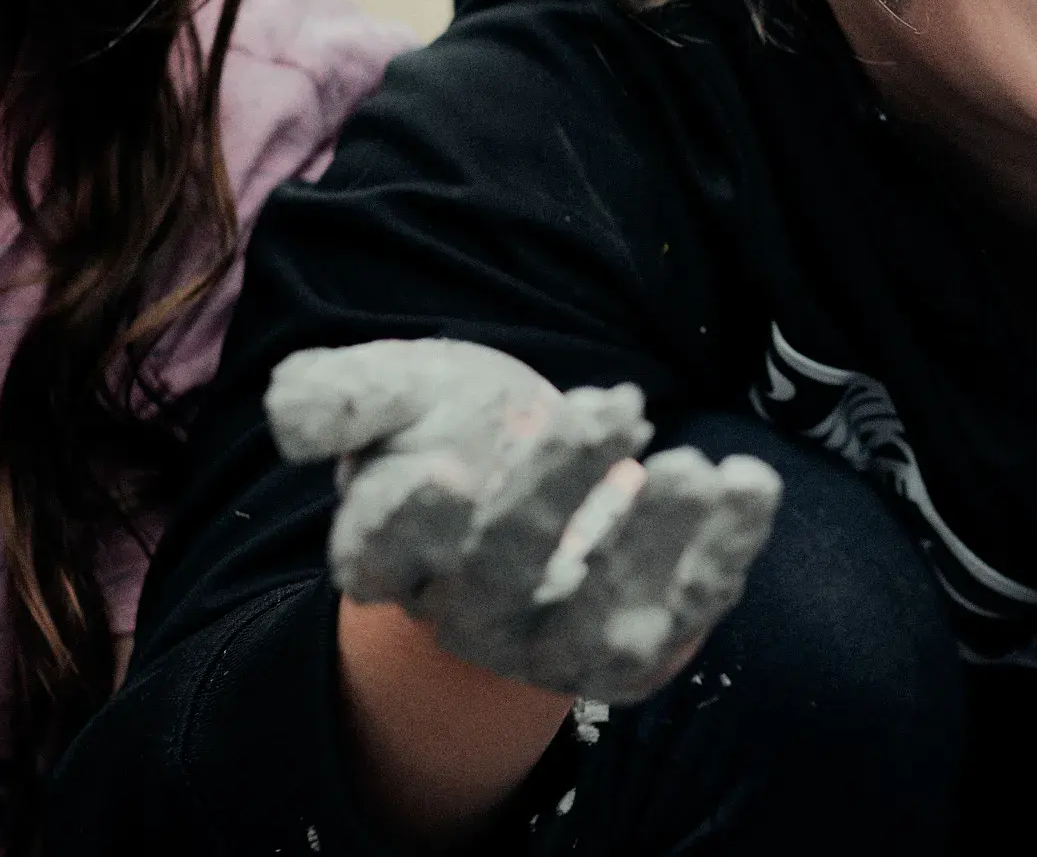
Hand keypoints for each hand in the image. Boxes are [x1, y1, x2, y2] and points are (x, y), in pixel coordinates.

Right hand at [268, 339, 781, 702]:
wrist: (535, 476)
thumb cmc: (455, 427)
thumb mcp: (398, 392)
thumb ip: (341, 395)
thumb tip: (288, 414)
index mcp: (393, 553)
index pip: (385, 552)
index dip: (410, 519)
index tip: (444, 469)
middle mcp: (472, 611)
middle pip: (503, 569)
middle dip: (556, 488)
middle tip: (611, 405)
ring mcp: (560, 641)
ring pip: (602, 614)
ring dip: (653, 541)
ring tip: (689, 466)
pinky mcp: (640, 645)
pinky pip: (687, 612)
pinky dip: (724, 554)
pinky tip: (747, 484)